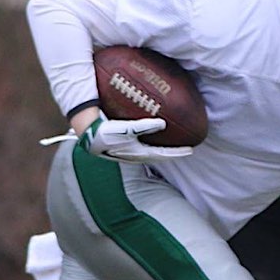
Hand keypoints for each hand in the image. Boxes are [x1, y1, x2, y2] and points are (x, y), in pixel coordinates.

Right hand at [79, 117, 193, 162]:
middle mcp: (135, 155)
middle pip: (159, 155)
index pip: (164, 155)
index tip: (191, 150)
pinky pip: (142, 145)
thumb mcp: (128, 129)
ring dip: (161, 148)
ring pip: (150, 152)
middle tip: (184, 148)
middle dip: (171, 152)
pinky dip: (150, 142)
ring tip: (170, 143)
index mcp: (139, 153)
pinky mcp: (122, 147)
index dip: (177, 153)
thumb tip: (164, 124)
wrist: (89, 136)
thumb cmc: (107, 133)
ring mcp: (128, 152)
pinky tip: (149, 135)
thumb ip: (145, 126)